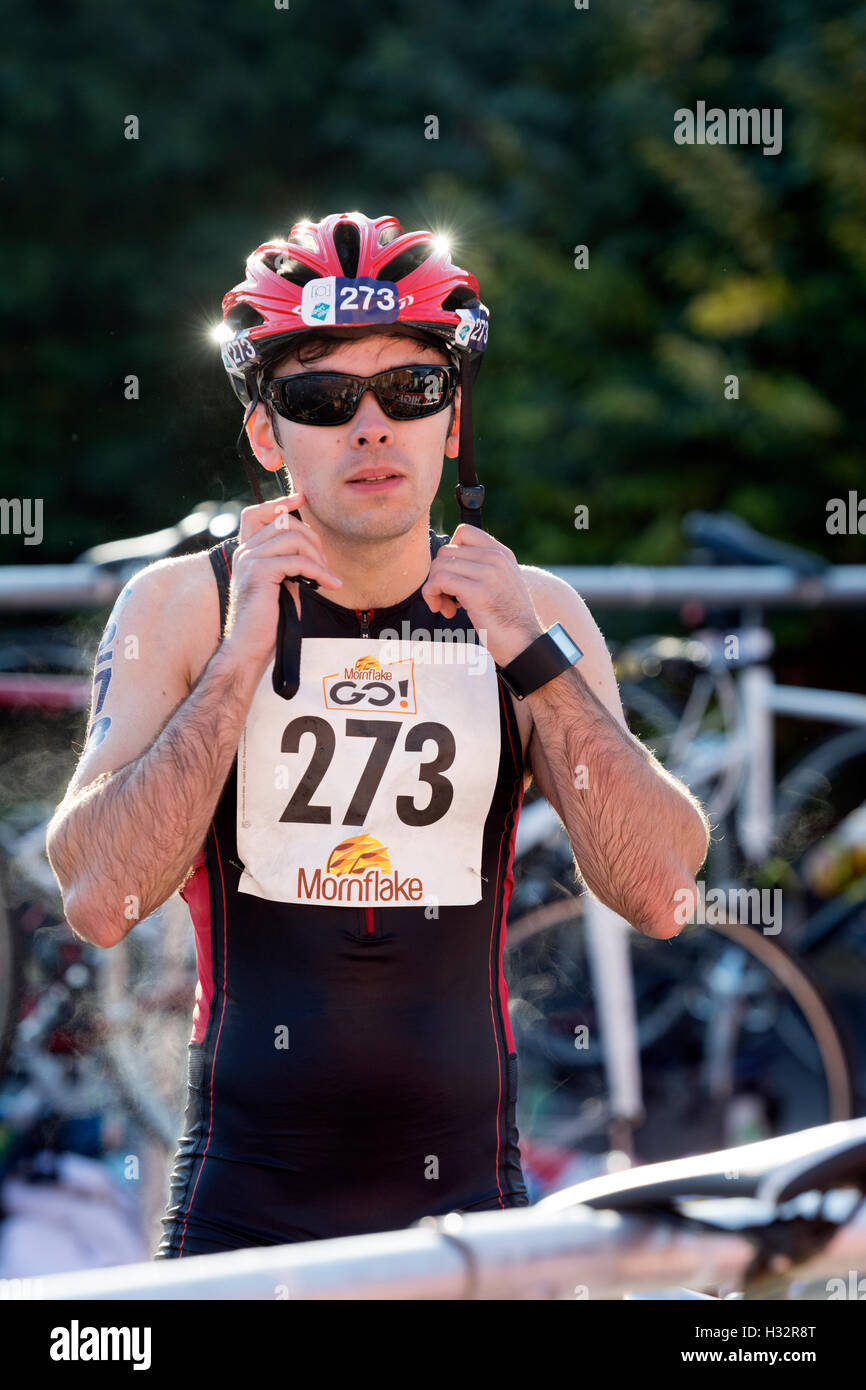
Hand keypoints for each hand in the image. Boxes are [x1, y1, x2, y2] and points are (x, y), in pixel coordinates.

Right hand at [223, 494, 341, 665]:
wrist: (251, 648)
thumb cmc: (269, 621)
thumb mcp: (282, 583)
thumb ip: (289, 562)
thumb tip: (310, 543)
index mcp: (247, 552)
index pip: (256, 514)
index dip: (280, 502)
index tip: (302, 498)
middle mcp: (244, 551)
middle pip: (283, 521)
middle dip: (312, 538)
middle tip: (325, 564)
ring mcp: (248, 560)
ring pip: (292, 537)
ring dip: (317, 556)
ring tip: (326, 577)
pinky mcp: (258, 572)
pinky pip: (296, 560)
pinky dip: (318, 571)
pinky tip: (330, 585)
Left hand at [422, 525, 542, 665]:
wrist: (524, 643)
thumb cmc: (507, 618)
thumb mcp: (501, 582)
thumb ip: (482, 566)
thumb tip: (445, 559)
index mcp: (502, 553)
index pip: (464, 531)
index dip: (450, 553)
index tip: (454, 575)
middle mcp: (497, 559)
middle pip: (445, 551)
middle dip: (439, 575)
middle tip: (447, 598)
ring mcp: (489, 574)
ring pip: (439, 566)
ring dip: (434, 589)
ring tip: (447, 607)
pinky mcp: (478, 593)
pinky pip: (439, 581)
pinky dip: (433, 596)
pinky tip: (446, 611)